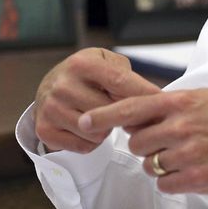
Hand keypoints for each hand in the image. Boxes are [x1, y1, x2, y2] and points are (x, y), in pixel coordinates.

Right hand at [34, 47, 160, 153]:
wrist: (50, 86)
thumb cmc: (86, 75)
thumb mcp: (105, 62)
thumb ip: (128, 77)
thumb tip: (154, 100)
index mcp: (82, 63)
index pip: (120, 82)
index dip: (144, 94)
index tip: (163, 104)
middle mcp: (63, 85)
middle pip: (111, 112)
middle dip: (122, 115)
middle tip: (120, 111)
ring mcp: (51, 108)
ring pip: (98, 133)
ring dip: (106, 130)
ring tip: (99, 116)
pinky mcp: (45, 130)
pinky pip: (84, 146)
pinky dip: (91, 142)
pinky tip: (86, 128)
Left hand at [80, 88, 207, 193]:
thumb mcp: (202, 97)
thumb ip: (169, 103)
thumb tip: (136, 111)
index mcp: (181, 102)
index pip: (132, 108)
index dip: (104, 116)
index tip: (84, 121)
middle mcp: (182, 126)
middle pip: (136, 142)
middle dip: (145, 145)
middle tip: (167, 142)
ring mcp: (189, 153)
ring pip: (150, 165)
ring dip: (160, 163)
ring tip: (185, 154)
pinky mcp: (197, 178)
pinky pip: (165, 184)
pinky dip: (172, 180)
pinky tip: (191, 169)